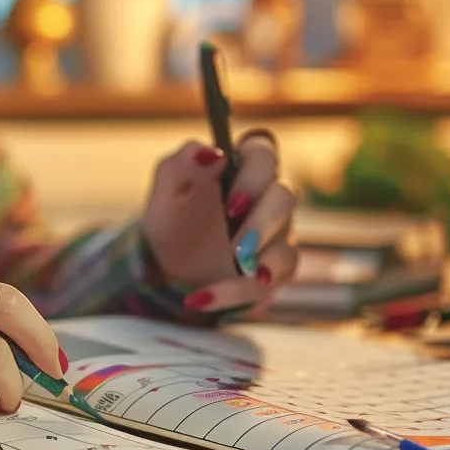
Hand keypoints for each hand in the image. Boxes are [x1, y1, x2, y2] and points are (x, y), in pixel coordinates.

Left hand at [141, 133, 298, 315]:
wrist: (163, 268)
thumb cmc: (170, 220)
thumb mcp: (167, 191)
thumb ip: (184, 164)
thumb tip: (214, 152)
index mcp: (240, 168)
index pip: (263, 152)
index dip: (255, 175)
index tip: (230, 203)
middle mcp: (266, 197)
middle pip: (285, 197)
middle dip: (262, 223)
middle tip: (235, 246)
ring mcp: (276, 235)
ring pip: (286, 245)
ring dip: (259, 261)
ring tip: (234, 271)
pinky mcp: (275, 270)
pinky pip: (274, 280)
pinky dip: (240, 291)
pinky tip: (207, 297)